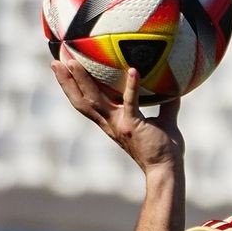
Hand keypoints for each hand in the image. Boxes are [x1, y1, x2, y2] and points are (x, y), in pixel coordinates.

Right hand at [50, 53, 183, 173]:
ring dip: (82, 80)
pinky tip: (133, 70)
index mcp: (112, 123)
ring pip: (94, 100)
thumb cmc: (166, 150)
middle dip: (66, 81)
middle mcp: (111, 124)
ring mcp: (120, 125)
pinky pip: (131, 102)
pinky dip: (132, 86)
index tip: (61, 70)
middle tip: (55, 60)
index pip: (86, 103)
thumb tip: (175, 83)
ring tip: (73, 61)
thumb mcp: (164, 122)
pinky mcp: (133, 126)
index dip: (72, 88)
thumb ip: (167, 103)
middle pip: (81, 100)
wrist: (166, 171)